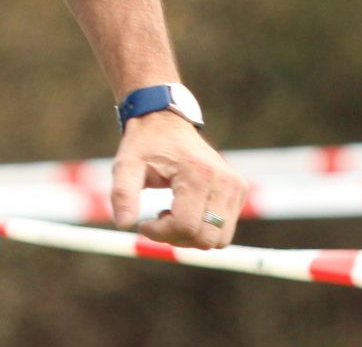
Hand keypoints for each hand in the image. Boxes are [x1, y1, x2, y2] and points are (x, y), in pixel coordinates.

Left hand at [109, 111, 247, 248]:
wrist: (166, 121)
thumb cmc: (145, 144)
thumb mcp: (126, 165)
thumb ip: (122, 194)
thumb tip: (124, 224)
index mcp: (198, 173)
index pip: (185, 227)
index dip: (160, 233)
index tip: (144, 223)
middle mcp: (224, 180)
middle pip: (205, 239)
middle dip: (177, 238)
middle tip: (159, 219)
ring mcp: (236, 186)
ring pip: (218, 239)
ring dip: (191, 236)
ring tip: (173, 213)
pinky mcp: (239, 190)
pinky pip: (224, 230)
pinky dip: (204, 229)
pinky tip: (187, 209)